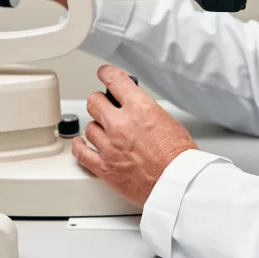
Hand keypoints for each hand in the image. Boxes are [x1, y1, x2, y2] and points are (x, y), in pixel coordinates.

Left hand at [72, 65, 198, 208]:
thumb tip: (135, 109)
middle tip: (103, 106)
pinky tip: (82, 144)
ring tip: (105, 132)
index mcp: (139, 108)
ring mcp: (110, 146)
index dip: (106, 73)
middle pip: (94, 102)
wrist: (177, 184)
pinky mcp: (104, 167)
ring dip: (96, 128)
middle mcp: (121, 124)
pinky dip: (79, 147)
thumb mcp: (167, 120)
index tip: (104, 73)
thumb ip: (145, 112)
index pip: (114, 80)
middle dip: (99, 102)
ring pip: (89, 127)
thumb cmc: (179, 158)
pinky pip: (81, 153)